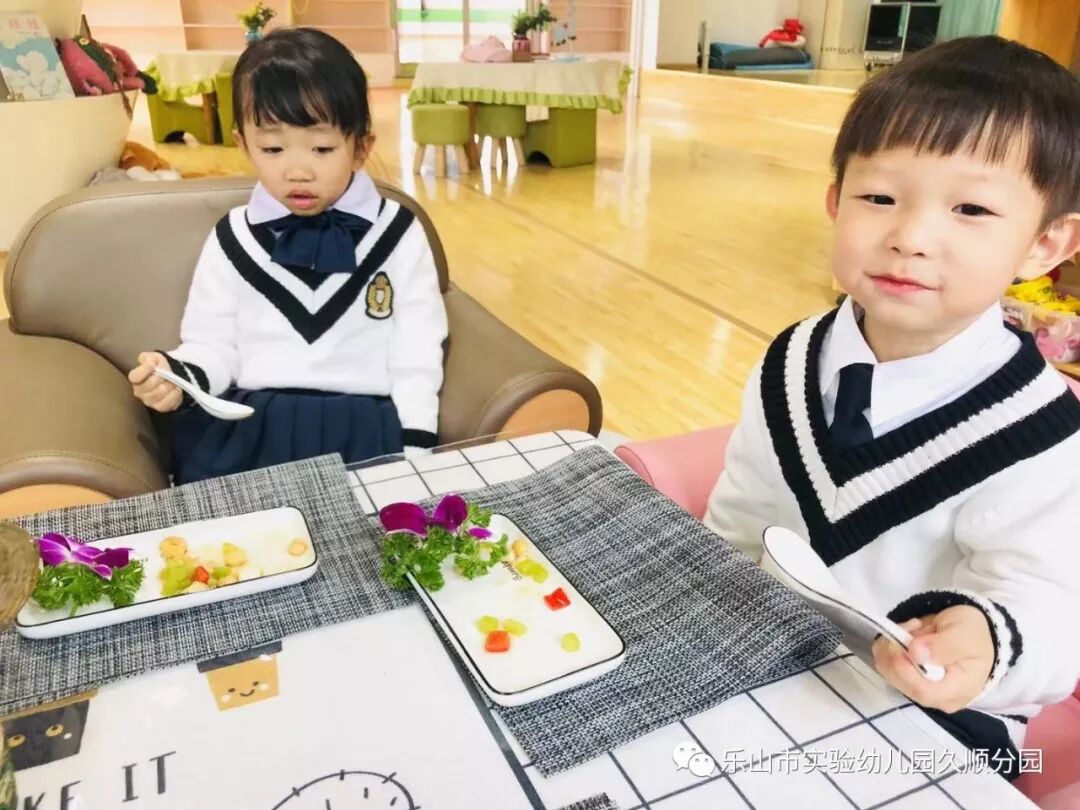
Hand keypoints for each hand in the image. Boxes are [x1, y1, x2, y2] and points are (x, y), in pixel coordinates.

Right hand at [128, 352, 182, 412]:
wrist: (171, 378)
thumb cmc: (160, 368)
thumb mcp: (154, 358)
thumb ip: (149, 357)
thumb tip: (150, 361)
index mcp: (135, 379)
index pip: (134, 377)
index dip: (144, 370)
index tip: (153, 364)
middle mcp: (139, 391)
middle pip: (150, 384)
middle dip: (162, 376)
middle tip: (167, 374)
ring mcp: (149, 401)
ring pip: (161, 392)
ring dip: (170, 385)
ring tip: (172, 381)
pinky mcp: (159, 407)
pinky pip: (168, 402)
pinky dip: (175, 394)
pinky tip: (176, 389)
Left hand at [872, 605, 994, 712]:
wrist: (973, 633)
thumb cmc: (973, 635)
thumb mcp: (964, 634)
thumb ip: (943, 645)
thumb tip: (916, 653)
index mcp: (956, 692)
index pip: (922, 691)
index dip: (904, 667)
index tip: (904, 640)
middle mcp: (935, 698)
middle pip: (900, 681)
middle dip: (897, 649)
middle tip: (914, 626)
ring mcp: (918, 689)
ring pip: (887, 670)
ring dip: (893, 643)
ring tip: (915, 628)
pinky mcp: (905, 679)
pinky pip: (885, 662)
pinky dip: (889, 644)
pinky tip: (908, 635)